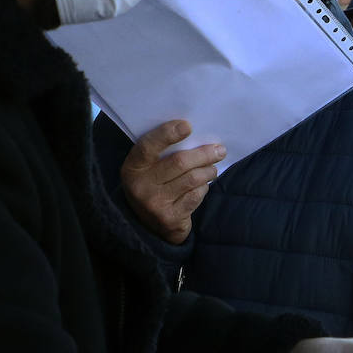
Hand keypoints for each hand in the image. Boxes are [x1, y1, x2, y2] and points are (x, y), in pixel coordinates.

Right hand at [120, 119, 224, 243]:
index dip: (167, 134)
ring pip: (192, 179)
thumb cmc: (154, 185)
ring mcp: (154, 204)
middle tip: (219, 150)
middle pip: (179, 162)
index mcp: (133, 167)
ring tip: (213, 168)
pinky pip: (196, 196)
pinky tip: (202, 185)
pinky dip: (203, 188)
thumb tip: (194, 133)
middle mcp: (140, 186)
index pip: (148, 147)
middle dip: (204, 154)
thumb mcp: (149, 168)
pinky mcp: (170, 218)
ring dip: (208, 171)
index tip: (187, 126)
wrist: (150, 226)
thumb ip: (163, 152)